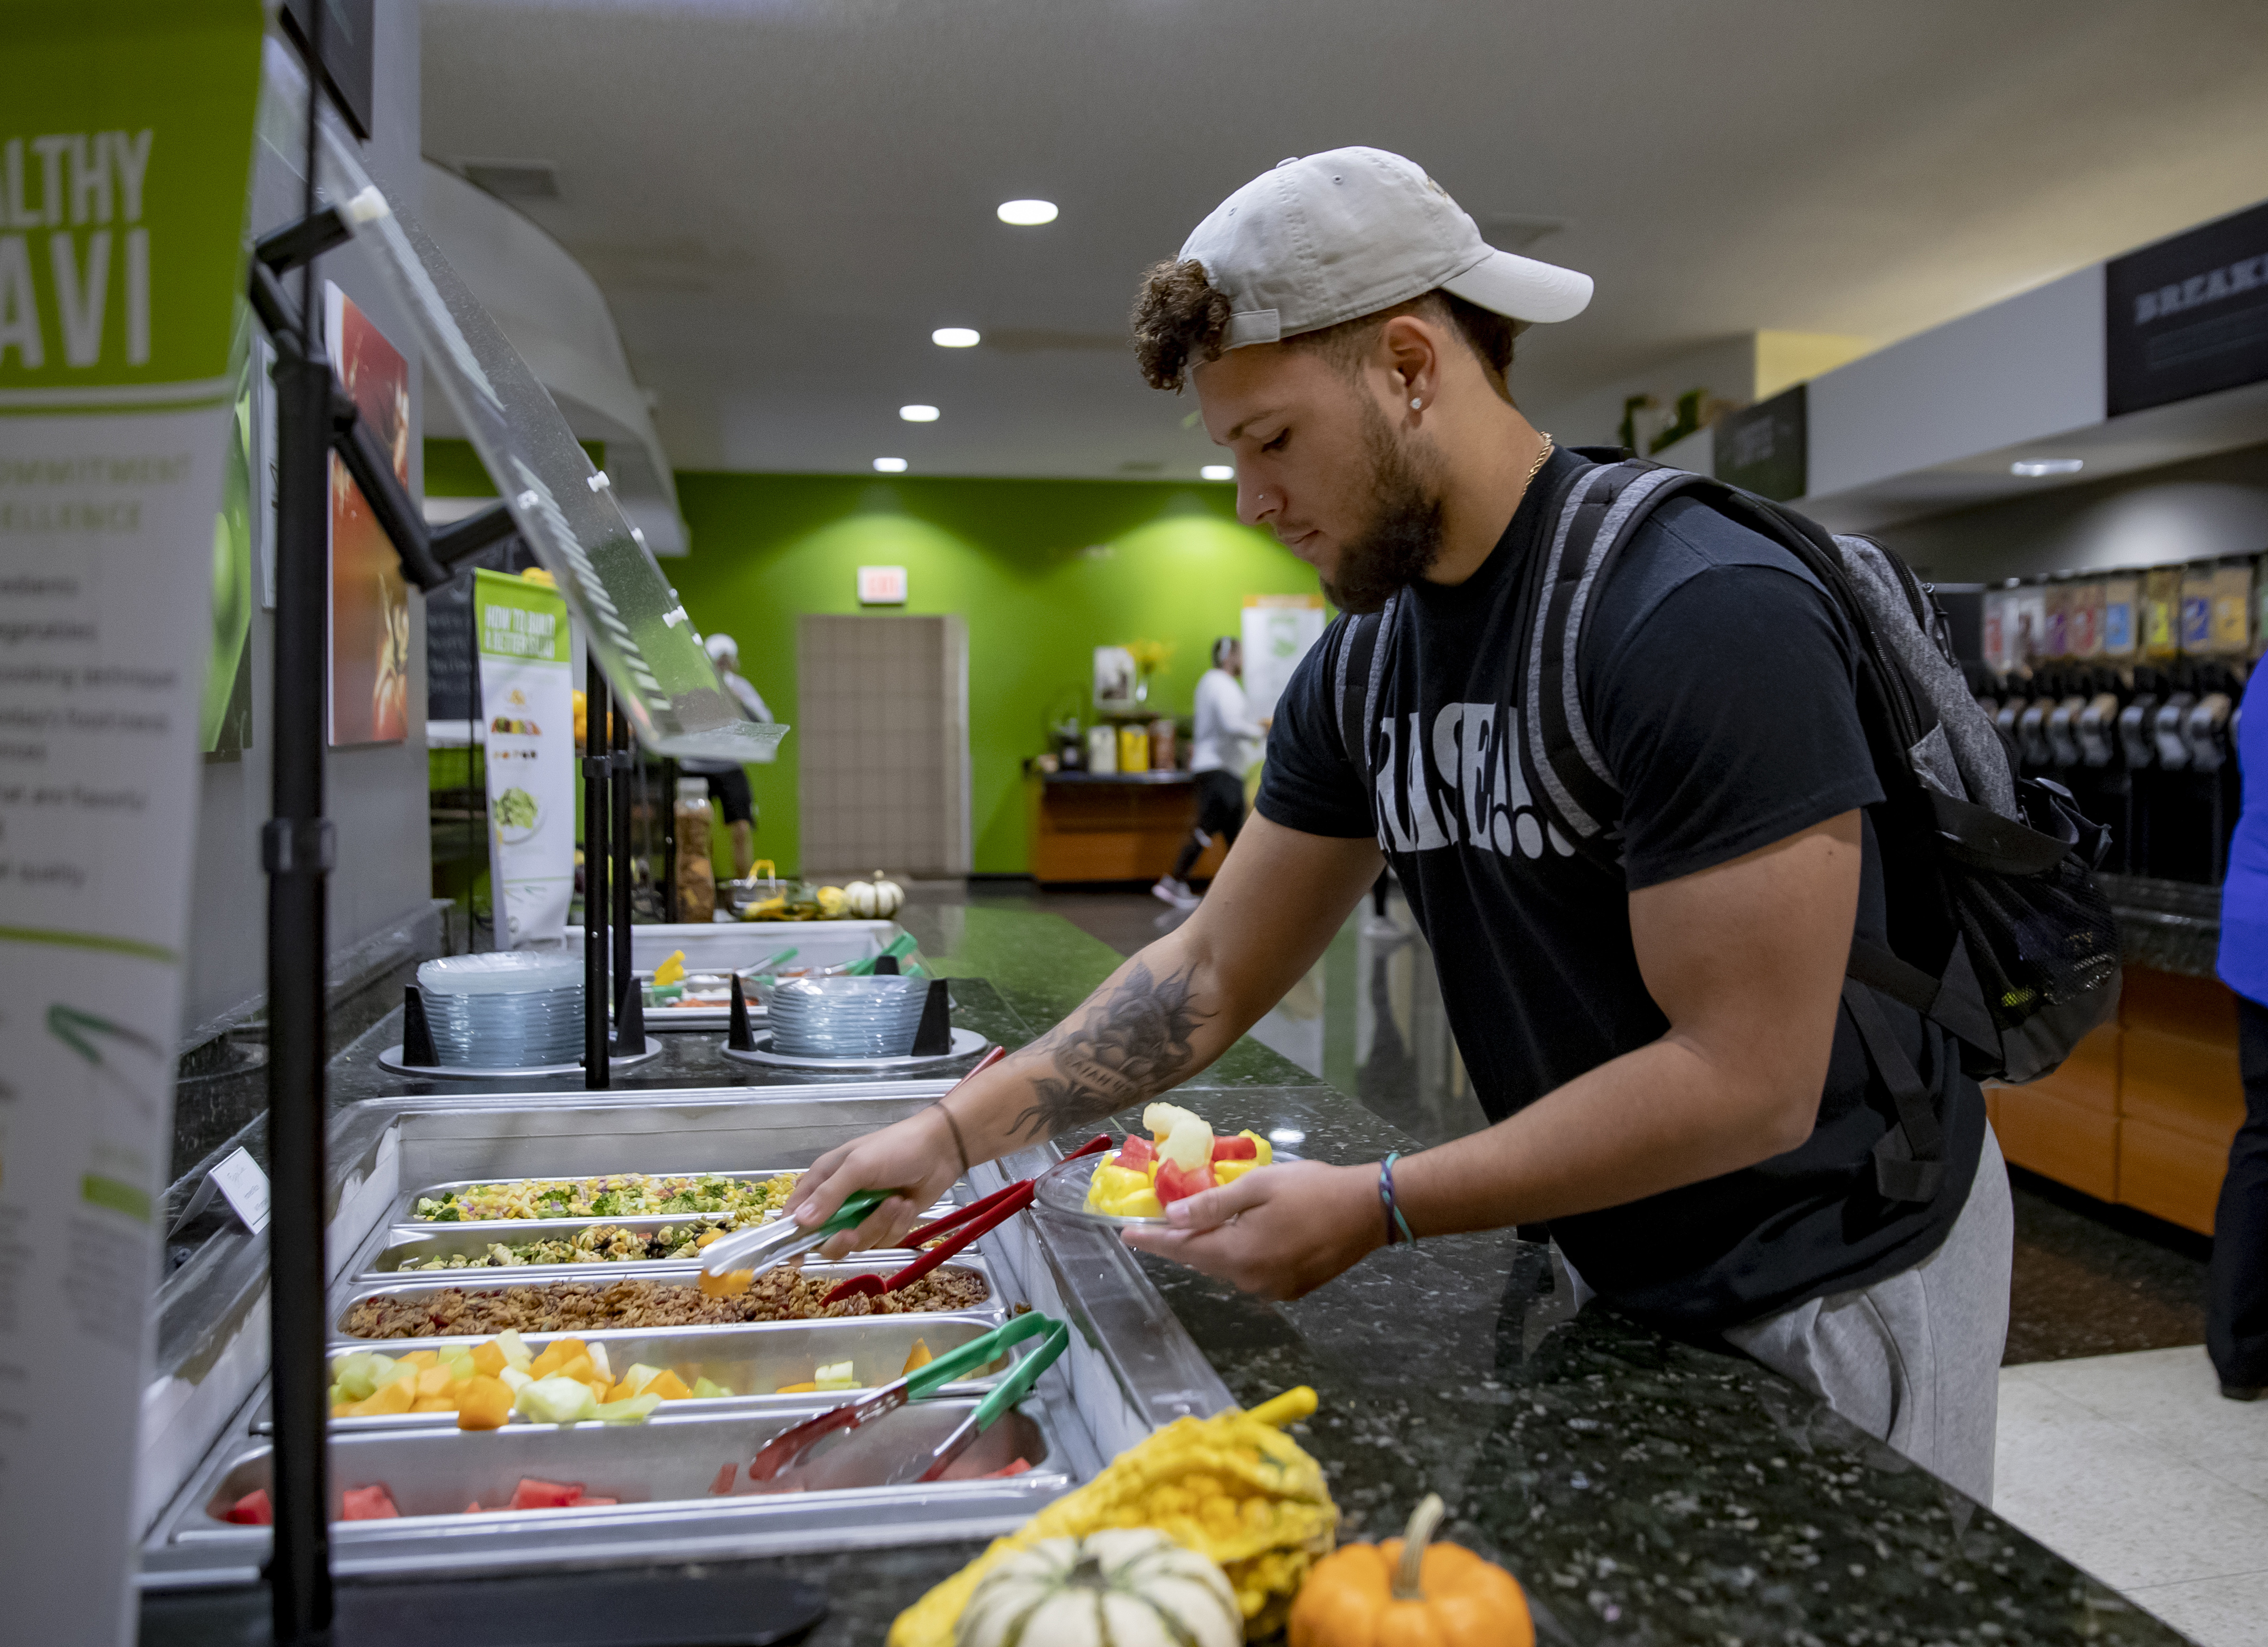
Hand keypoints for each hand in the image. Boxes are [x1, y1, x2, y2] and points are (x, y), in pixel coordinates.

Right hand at [783, 1106, 965, 1256]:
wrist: (941, 1150)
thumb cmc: (895, 1149)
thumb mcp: (859, 1166)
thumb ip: (830, 1194)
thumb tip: (799, 1222)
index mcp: (823, 1180)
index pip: (795, 1214)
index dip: (792, 1238)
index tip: (796, 1259)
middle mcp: (839, 1201)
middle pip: (825, 1240)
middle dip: (841, 1240)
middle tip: (852, 1233)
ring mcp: (863, 1214)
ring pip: (858, 1242)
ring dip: (879, 1225)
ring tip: (896, 1202)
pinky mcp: (886, 1224)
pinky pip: (883, 1241)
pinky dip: (896, 1226)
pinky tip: (907, 1205)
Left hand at [1119, 1160, 1382, 1299]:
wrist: (1370, 1211)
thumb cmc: (1313, 1190)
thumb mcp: (1258, 1187)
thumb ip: (1213, 1204)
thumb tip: (1173, 1216)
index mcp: (1239, 1255)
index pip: (1182, 1250)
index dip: (1152, 1241)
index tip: (1125, 1235)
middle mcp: (1251, 1281)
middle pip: (1204, 1261)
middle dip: (1183, 1241)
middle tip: (1164, 1220)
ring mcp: (1273, 1289)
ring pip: (1228, 1267)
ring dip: (1214, 1247)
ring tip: (1206, 1221)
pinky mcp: (1292, 1289)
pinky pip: (1252, 1273)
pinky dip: (1241, 1255)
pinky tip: (1246, 1234)